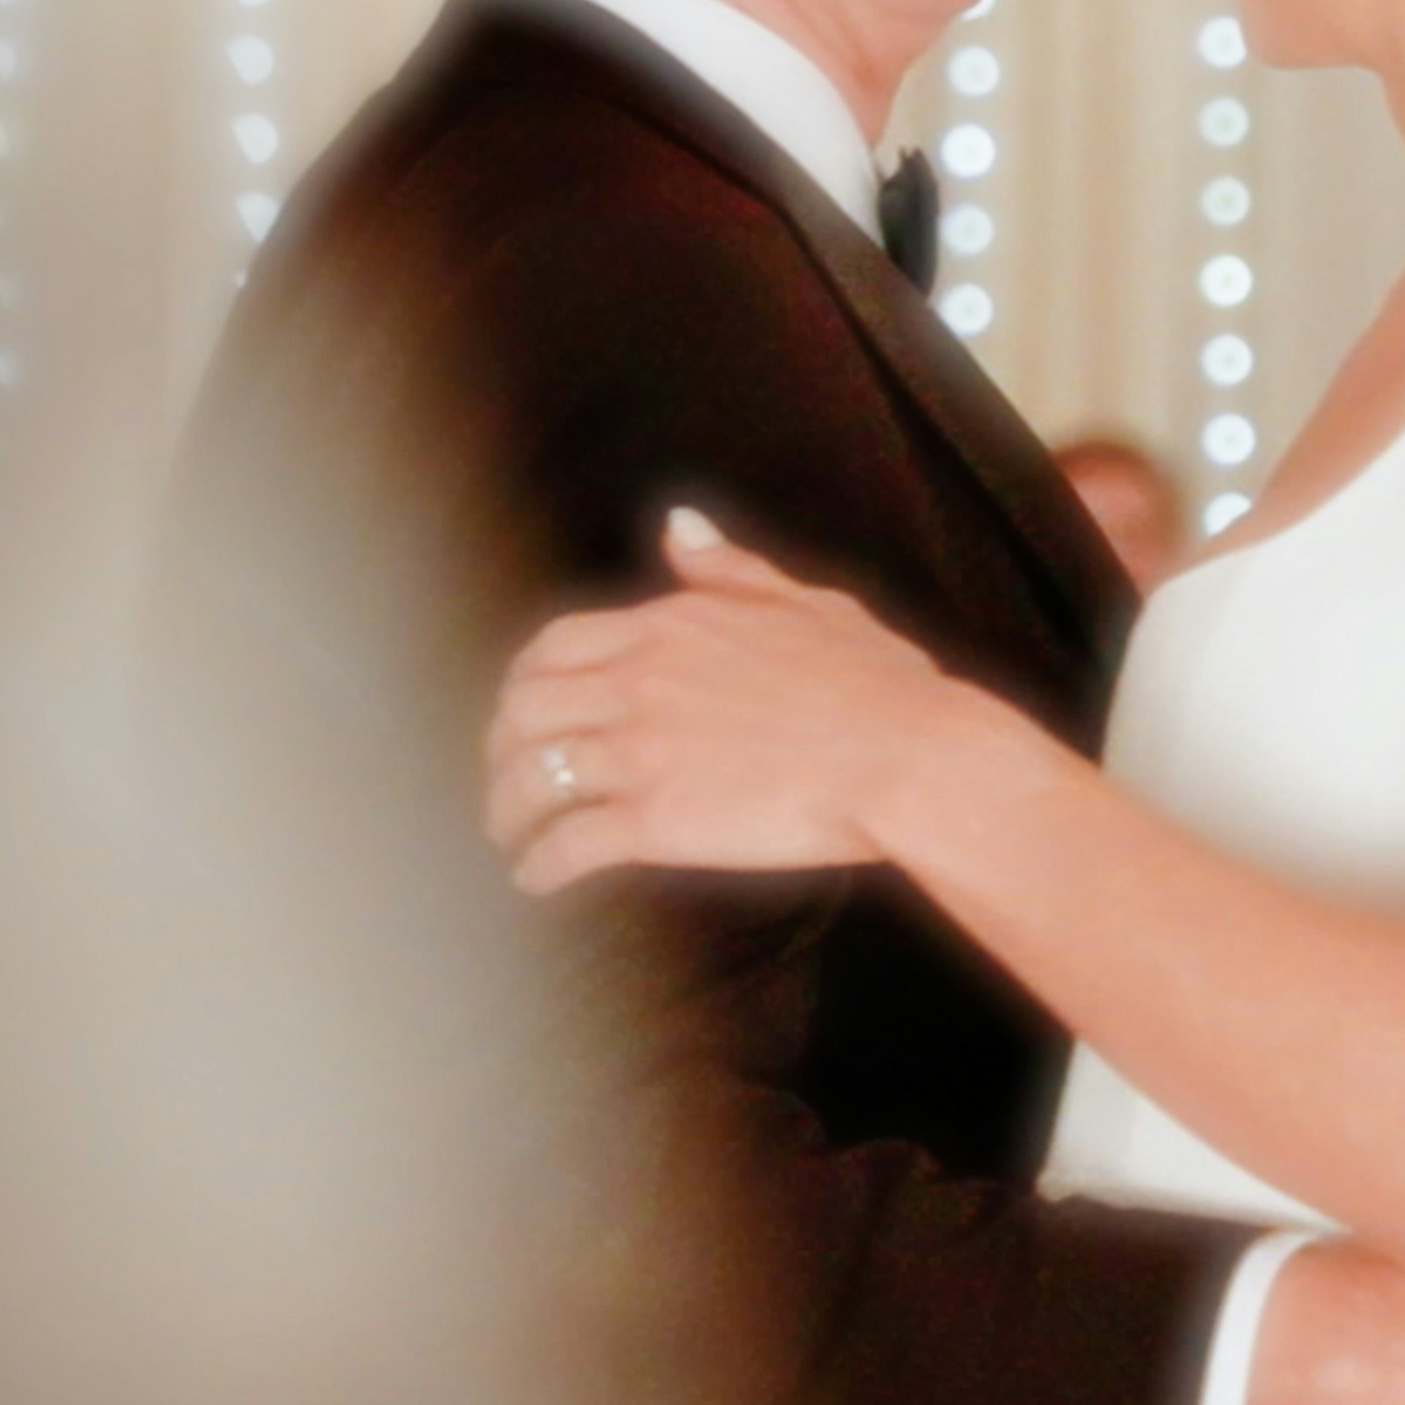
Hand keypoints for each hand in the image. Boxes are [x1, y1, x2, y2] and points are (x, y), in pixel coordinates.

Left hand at [486, 508, 977, 891]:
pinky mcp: (655, 820)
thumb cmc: (873, 682)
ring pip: (531, 780)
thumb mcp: (802, 601)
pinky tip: (536, 879)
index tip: (521, 713)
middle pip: (522, 713)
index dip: (522, 684)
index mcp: (667, 627)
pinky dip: (538, 864)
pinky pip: (568, 843)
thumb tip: (679, 525)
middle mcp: (637, 682)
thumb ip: (728, 569)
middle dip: (499, 751)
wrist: (905, 754)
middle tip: (505, 781)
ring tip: (511, 838)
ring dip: (508, 813)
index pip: (553, 647)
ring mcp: (640, 752)